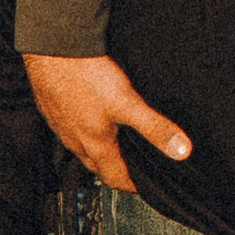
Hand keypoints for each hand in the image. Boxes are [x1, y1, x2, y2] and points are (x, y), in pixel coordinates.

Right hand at [23, 50, 192, 194]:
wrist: (53, 48)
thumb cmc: (85, 76)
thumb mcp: (127, 104)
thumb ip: (154, 127)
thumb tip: (181, 151)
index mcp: (94, 144)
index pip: (114, 178)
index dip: (131, 186)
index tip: (142, 186)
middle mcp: (74, 139)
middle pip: (96, 165)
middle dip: (115, 169)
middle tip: (131, 166)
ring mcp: (61, 123)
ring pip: (80, 146)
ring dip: (98, 149)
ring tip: (115, 141)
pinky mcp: (53, 107)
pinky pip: (68, 127)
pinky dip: (82, 128)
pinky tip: (90, 113)